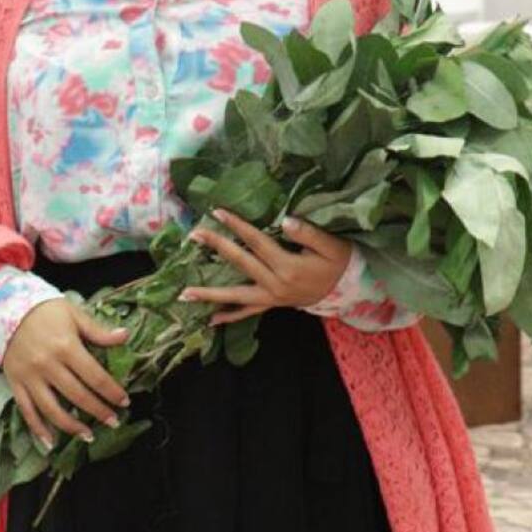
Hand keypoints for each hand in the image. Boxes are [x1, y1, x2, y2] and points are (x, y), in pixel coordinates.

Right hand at [2, 296, 130, 450]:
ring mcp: (30, 377)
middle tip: (113, 422)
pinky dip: (39, 429)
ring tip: (89, 436)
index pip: (95, 376)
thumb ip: (98, 331)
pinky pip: (27, 411)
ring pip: (52, 409)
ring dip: (72, 427)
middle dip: (98, 412)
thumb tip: (125, 337)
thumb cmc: (44, 311)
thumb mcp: (73, 314)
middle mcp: (48, 365)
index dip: (112, 392)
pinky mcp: (15, 383)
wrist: (4, 308)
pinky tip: (51, 442)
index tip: (124, 402)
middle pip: (77, 396)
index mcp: (66, 347)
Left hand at [179, 208, 350, 323]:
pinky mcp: (272, 304)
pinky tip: (210, 320)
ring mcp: (271, 298)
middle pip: (240, 263)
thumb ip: (308, 233)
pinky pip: (247, 313)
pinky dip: (229, 316)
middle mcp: (275, 284)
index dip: (237, 226)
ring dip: (209, 295)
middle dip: (216, 248)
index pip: (257, 242)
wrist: (347, 290)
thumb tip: (285, 220)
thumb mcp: (330, 245)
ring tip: (184, 295)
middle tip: (194, 235)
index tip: (217, 212)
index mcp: (288, 266)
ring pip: (236, 296)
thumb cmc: (338, 262)